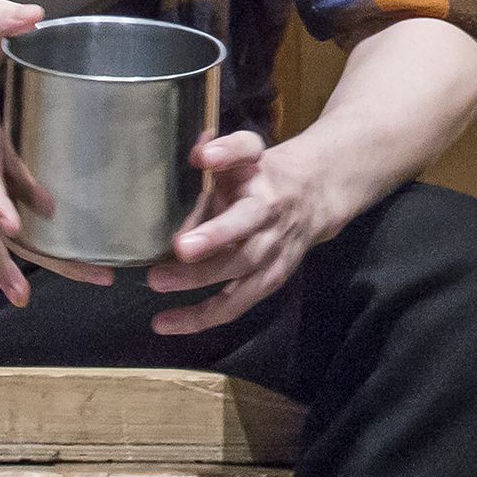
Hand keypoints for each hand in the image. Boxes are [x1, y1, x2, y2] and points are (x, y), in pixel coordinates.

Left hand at [145, 130, 338, 334]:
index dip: (227, 154)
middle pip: (245, 235)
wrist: (316, 195)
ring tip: (159, 292)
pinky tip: (169, 323)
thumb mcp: (245, 157)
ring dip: (201, 289)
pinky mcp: (271, 280)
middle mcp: (271, 219)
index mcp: (262, 181)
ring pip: (241, 276)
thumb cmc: (264, 176)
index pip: (248, 159)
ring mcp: (274, 254)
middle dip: (212, 241)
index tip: (205, 158)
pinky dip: (204, 316)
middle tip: (171, 257)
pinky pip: (237, 303)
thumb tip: (194, 161)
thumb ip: (219, 159)